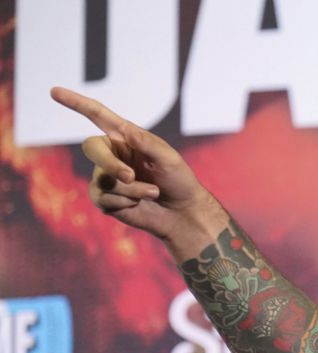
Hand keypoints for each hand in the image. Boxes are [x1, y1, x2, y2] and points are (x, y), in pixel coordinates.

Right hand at [50, 87, 225, 240]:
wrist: (181, 212)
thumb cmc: (178, 181)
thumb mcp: (169, 159)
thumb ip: (147, 144)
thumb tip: (125, 130)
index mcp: (125, 137)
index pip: (97, 115)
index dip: (76, 103)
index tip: (54, 91)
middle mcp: (111, 154)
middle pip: (92, 149)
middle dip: (111, 164)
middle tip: (131, 176)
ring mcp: (105, 176)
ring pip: (104, 180)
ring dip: (133, 190)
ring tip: (153, 193)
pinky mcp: (104, 198)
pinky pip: (104, 198)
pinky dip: (125, 203)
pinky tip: (139, 204)